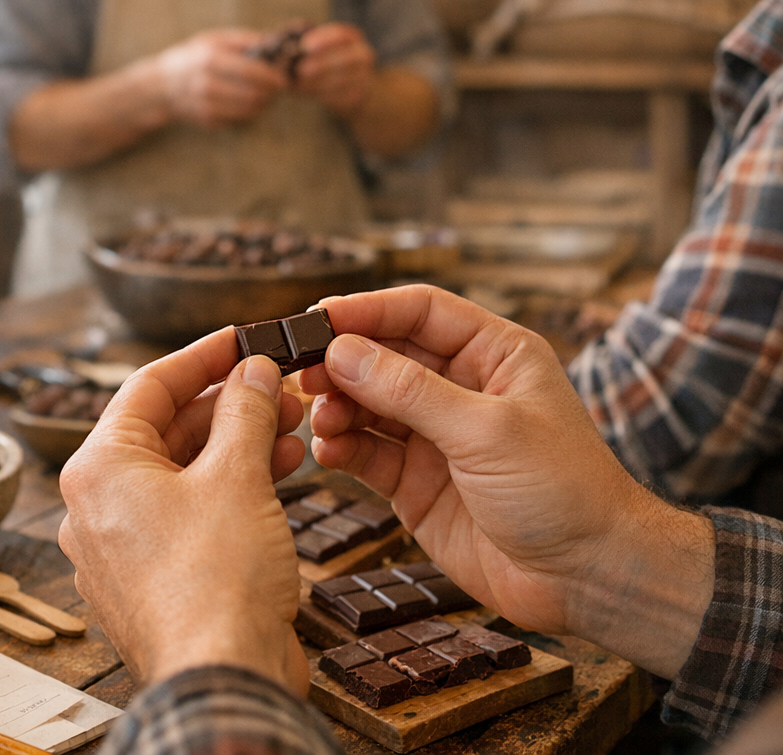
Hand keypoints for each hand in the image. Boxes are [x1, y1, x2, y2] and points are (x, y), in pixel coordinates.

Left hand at [59, 331, 307, 691]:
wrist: (224, 681)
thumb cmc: (215, 582)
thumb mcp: (237, 475)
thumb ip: (246, 411)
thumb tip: (255, 371)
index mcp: (99, 469)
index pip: (149, 386)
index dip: (202, 356)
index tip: (242, 339)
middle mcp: (101, 504)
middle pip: (170, 429)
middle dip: (231, 405)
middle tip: (281, 387)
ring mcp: (126, 544)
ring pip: (186, 471)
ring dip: (240, 444)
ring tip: (293, 427)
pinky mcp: (156, 575)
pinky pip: (192, 510)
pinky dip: (232, 486)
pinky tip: (280, 472)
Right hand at [155, 29, 286, 128]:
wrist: (163, 86)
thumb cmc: (195, 57)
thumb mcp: (214, 39)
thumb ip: (245, 40)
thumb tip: (276, 43)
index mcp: (208, 59)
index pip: (249, 72)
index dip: (271, 76)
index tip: (283, 76)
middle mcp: (205, 85)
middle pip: (252, 94)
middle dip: (272, 92)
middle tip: (278, 86)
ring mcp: (205, 106)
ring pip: (249, 110)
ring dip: (264, 103)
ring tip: (265, 93)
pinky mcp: (208, 122)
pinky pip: (240, 119)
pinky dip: (250, 111)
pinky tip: (248, 101)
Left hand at [294, 23, 375, 117]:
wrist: (341, 87)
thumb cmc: (319, 60)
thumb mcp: (311, 47)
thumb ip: (299, 41)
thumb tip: (288, 42)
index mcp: (352, 37)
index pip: (342, 34)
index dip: (323, 39)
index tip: (304, 45)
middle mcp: (363, 55)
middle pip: (346, 58)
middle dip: (322, 63)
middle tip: (301, 69)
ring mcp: (363, 77)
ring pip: (342, 80)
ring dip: (318, 82)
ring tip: (300, 83)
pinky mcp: (357, 96)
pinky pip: (341, 96)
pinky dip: (322, 95)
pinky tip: (308, 92)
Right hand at [300, 286, 713, 678]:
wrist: (588, 579)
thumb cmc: (564, 490)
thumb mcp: (486, 430)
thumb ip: (410, 391)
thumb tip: (342, 352)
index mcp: (492, 353)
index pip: (420, 312)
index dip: (368, 310)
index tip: (318, 319)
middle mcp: (460, 387)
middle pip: (386, 355)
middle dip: (343, 361)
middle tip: (303, 371)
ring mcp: (435, 435)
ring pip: (369, 403)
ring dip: (338, 405)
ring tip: (320, 417)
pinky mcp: (416, 481)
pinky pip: (367, 452)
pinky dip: (342, 447)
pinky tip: (328, 450)